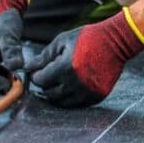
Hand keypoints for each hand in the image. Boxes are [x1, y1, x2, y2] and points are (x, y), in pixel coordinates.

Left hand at [25, 10, 143, 107]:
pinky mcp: (97, 96)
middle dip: (44, 86)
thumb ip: (44, 56)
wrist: (115, 43)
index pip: (40, 81)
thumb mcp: (62, 42)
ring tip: (55, 83)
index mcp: (65, 68)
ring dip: (55, 94)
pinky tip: (68, 88)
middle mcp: (76, 83)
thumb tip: (28, 67)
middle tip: (45, 77)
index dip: (35, 76)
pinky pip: (77, 104)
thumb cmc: (86, 38)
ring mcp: (87, 92)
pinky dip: (69, 98)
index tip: (36, 71)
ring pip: (62, 102)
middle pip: (50, 93)